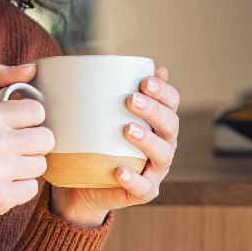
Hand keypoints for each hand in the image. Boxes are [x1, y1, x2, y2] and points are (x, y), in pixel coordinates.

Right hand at [0, 63, 54, 250]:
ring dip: (26, 169)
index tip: (13, 129)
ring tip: (3, 170)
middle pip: (46, 138)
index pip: (37, 111)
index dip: (28, 122)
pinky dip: (19, 190)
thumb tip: (32, 68)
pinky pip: (32, 189)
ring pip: (41, 165)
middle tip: (10, 152)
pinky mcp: (0, 197)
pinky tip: (0, 187)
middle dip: (32, 147)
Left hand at [49, 66, 180, 227]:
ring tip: (128, 129)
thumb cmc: (90, 142)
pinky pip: (144, 188)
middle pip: (170, 124)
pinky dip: (134, 179)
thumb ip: (94, 91)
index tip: (144, 80)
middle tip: (131, 100)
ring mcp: (154, 170)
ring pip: (163, 154)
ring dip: (148, 140)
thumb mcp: (92, 115)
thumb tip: (82, 58)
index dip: (163, 90)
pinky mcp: (142, 191)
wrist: (81, 184)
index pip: (170, 102)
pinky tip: (120, 171)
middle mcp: (161, 143)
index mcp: (155, 121)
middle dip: (154, 110)